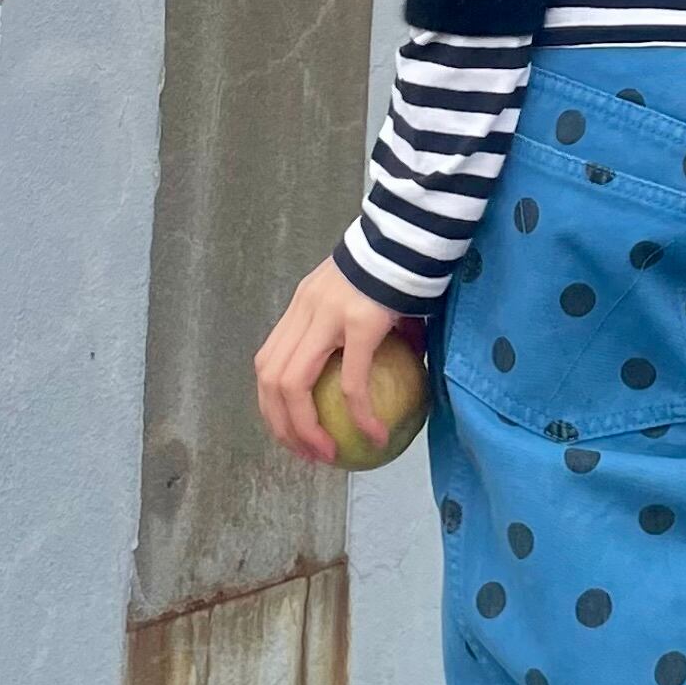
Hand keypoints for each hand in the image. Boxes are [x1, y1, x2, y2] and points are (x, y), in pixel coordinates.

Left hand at [255, 257, 414, 463]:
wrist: (417, 230)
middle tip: (308, 455)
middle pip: (270, 378)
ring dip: (305, 428)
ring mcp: (328, 315)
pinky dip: (359, 414)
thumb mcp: (373, 304)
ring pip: (293, 384)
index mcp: (303, 307)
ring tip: (329, 453)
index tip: (294, 434)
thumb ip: (369, 338)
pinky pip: (353, 381)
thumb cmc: (404, 267)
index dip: (272, 404)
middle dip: (281, 425)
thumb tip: (389, 382)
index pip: (268, 361)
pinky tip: (374, 435)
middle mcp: (305, 310)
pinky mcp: (360, 322)